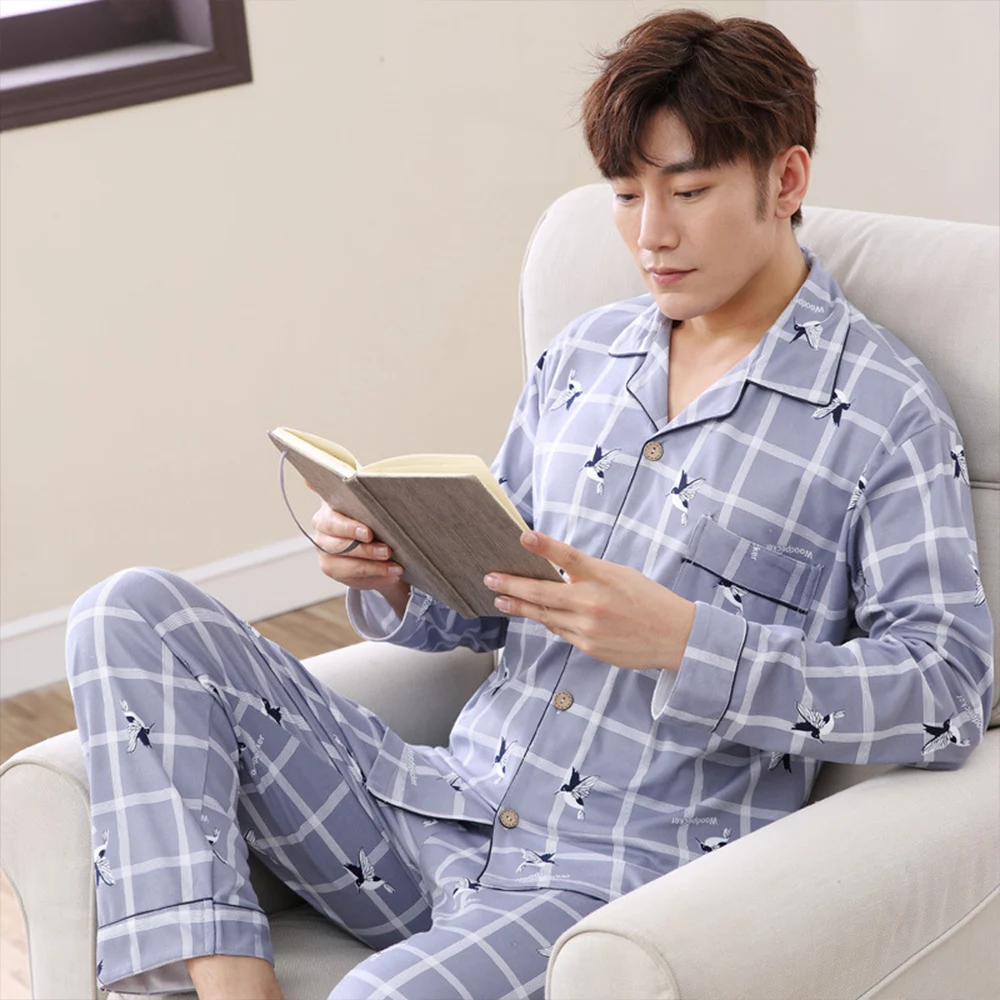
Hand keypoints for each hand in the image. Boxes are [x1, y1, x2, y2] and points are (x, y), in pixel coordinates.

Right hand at [304, 481, 406, 592]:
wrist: (372, 537)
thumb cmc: (371, 513)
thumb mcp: (369, 499)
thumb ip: (358, 485)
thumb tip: (346, 466)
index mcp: (328, 507)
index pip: (332, 518)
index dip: (349, 527)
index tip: (368, 533)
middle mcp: (321, 529)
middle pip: (338, 543)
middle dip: (365, 549)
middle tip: (387, 550)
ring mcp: (324, 551)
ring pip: (345, 562)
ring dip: (373, 565)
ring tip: (395, 565)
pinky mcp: (332, 569)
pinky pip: (353, 577)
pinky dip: (375, 575)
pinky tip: (392, 573)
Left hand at [483, 531, 695, 671]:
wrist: (675, 637)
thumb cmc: (649, 600)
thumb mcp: (621, 575)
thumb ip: (590, 574)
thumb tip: (559, 572)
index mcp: (604, 577)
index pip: (569, 557)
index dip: (545, 545)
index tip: (524, 536)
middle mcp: (592, 603)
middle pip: (543, 592)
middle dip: (512, 584)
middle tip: (490, 578)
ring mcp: (588, 628)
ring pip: (544, 616)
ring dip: (520, 606)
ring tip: (501, 598)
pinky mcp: (588, 646)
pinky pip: (560, 631)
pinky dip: (548, 621)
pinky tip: (535, 615)